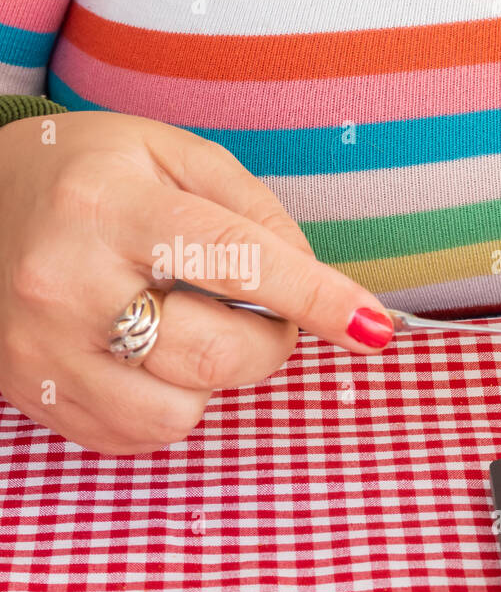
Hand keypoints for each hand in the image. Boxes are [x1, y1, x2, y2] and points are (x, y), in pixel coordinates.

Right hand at [0, 111, 393, 453]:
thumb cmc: (90, 176)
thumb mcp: (173, 155)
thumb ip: (256, 212)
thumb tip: (320, 284)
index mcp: (108, 206)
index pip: (238, 262)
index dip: (318, 299)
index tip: (373, 327)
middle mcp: (65, 281)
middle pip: (218, 354)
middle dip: (270, 342)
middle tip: (259, 312)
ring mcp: (43, 349)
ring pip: (183, 412)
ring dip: (215, 379)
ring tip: (188, 328)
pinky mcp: (37, 396)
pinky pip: (143, 435)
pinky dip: (172, 403)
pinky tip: (150, 356)